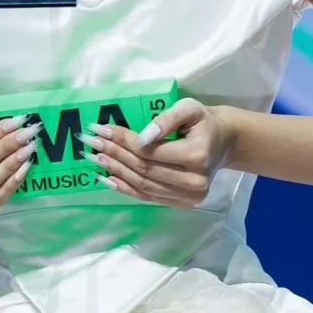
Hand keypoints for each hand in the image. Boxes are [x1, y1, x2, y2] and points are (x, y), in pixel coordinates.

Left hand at [78, 97, 231, 207]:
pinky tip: (107, 178)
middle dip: (114, 154)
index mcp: (197, 155)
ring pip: (143, 185)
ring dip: (115, 171)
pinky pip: (148, 197)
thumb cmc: (203, 123)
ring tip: (93, 158)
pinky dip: (125, 188)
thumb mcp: (189, 109)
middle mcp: (194, 181)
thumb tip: (141, 137)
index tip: (100, 129)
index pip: (150, 151)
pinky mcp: (181, 203)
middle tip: (90, 143)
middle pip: (143, 169)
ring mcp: (188, 197)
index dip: (123, 140)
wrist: (222, 144)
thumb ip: (167, 119)